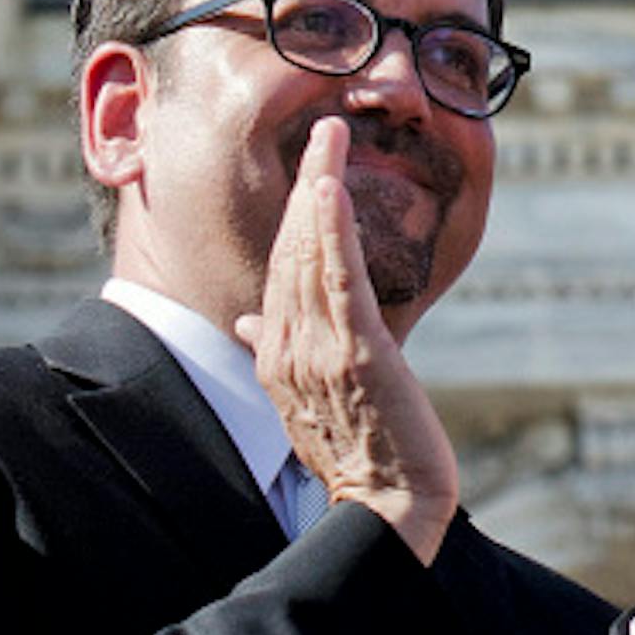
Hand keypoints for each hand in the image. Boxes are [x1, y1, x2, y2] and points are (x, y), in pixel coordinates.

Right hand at [235, 118, 458, 564]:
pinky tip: (332, 189)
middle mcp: (289, 346)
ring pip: (313, 254)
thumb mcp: (304, 397)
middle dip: (308, 181)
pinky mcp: (357, 353)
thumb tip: (248, 318)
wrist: (386, 507)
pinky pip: (340, 280)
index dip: (295, 210)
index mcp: (276, 353)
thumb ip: (277, 352)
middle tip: (326, 126)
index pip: (281, 265)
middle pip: (292, 247)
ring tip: (330, 138)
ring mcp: (319, 349)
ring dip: (321, 189)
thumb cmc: (355, 454)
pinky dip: (334, 231)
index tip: (310, 164)